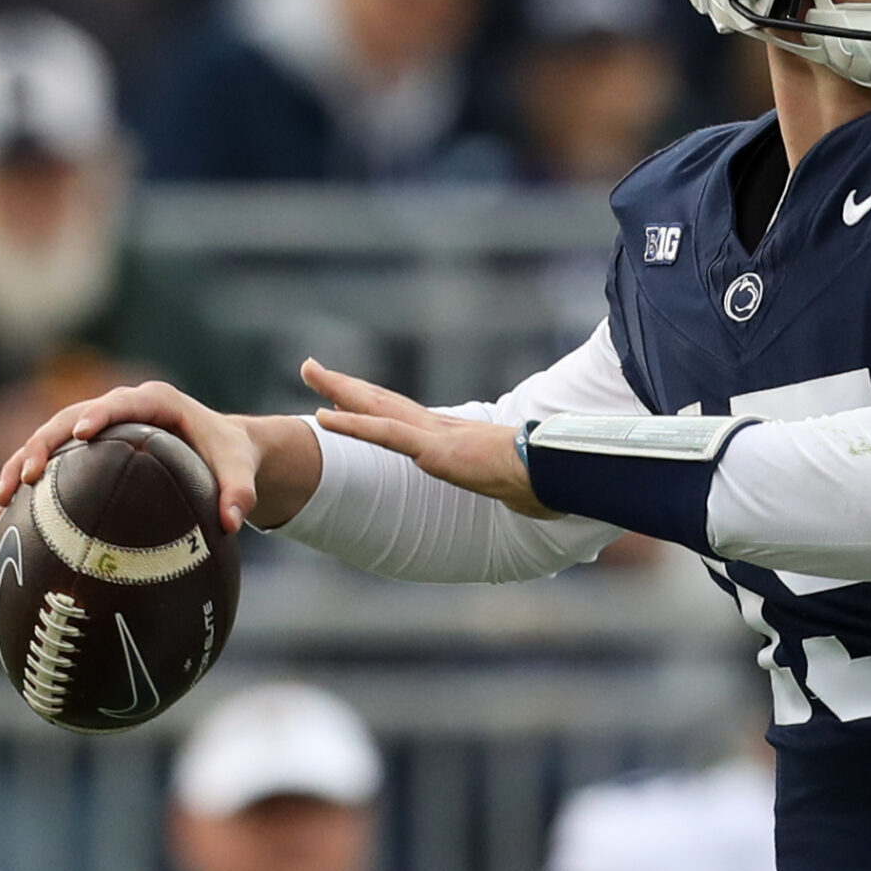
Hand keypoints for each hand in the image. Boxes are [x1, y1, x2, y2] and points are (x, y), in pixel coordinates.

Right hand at [0, 380, 319, 532]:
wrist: (222, 448)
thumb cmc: (231, 455)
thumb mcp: (241, 469)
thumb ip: (240, 492)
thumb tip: (233, 524)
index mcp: (156, 402)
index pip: (120, 403)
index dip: (98, 414)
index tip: (81, 435)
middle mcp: (121, 407)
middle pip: (70, 418)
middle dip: (43, 444)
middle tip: (27, 478)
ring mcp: (100, 425)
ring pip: (50, 438)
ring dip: (22, 464)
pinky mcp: (89, 447)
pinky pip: (53, 459)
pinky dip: (28, 481)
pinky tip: (3, 514)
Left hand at [302, 361, 557, 518]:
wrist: (561, 476)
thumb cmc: (550, 482)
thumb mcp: (524, 487)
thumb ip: (519, 491)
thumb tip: (539, 504)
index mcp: (456, 438)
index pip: (405, 416)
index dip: (374, 404)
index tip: (349, 393)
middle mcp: (442, 429)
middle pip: (384, 400)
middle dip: (346, 385)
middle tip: (311, 366)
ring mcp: (437, 438)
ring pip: (378, 407)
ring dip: (340, 391)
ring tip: (309, 371)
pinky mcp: (436, 451)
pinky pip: (387, 434)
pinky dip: (354, 425)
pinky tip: (325, 417)